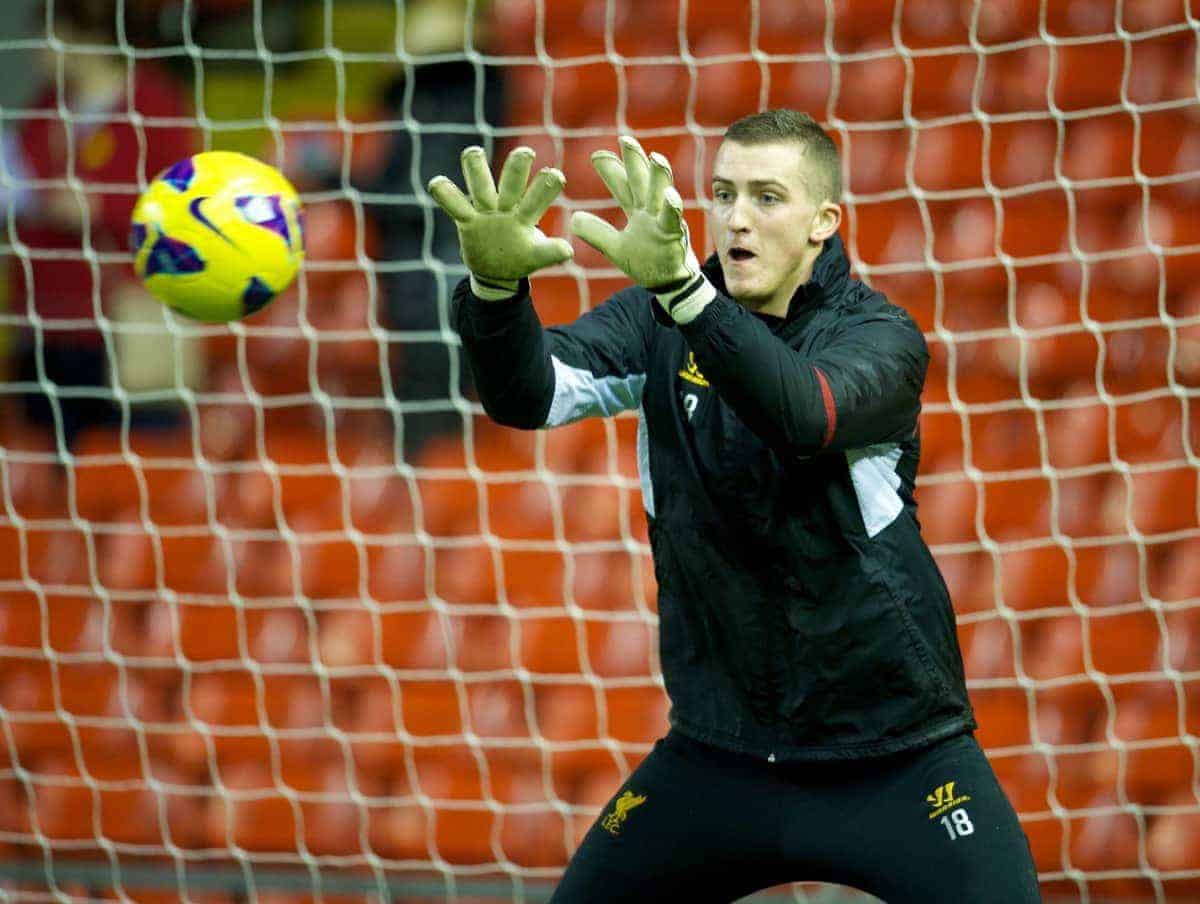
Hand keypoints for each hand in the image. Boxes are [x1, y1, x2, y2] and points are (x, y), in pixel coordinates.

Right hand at [428, 145, 572, 298]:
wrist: (496, 270)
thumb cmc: (520, 258)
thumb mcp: (536, 256)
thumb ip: (550, 252)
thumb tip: (568, 251)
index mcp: (526, 214)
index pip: (538, 196)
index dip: (546, 187)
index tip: (556, 176)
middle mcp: (506, 206)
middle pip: (510, 182)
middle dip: (517, 167)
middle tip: (526, 153)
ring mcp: (485, 210)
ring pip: (480, 184)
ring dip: (476, 168)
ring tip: (473, 152)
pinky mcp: (467, 220)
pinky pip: (454, 204)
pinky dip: (445, 194)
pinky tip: (437, 182)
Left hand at [569, 136, 705, 314]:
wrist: (670, 283)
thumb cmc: (647, 262)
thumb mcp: (615, 248)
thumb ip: (597, 233)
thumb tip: (573, 219)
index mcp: (638, 210)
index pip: (623, 186)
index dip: (611, 170)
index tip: (596, 155)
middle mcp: (651, 210)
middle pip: (642, 181)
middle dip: (634, 159)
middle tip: (625, 139)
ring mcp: (664, 220)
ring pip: (662, 193)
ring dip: (659, 176)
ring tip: (655, 156)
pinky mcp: (674, 234)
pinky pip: (674, 219)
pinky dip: (673, 207)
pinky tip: (671, 196)